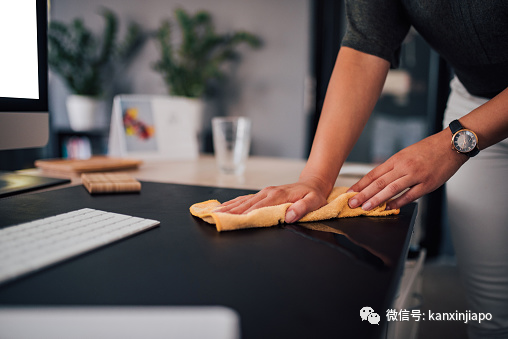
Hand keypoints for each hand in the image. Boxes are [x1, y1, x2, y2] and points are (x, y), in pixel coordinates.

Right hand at [216, 177, 330, 222]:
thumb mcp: (314, 202)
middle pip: (245, 204)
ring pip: (243, 201)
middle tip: (215, 218)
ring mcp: (264, 192)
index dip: (244, 215)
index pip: (258, 208)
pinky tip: (224, 206)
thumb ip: (303, 208)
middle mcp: (268, 193)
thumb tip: (289, 216)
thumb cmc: (313, 195)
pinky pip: (246, 199)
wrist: (313, 183)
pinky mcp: (263, 194)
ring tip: (214, 213)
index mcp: (278, 196)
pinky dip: (234, 203)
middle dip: (230, 212)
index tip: (231, 221)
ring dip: (228, 207)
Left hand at [348, 129, 467, 209]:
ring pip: (391, 189)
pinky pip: (410, 195)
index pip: (373, 173)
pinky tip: (389, 208)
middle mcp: (403, 166)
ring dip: (377, 199)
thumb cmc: (429, 149)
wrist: (451, 144)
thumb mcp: (406, 153)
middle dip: (363, 194)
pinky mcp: (428, 184)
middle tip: (352, 203)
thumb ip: (393, 167)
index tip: (350, 192)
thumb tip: (379, 181)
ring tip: (365, 208)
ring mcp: (416, 175)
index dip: (360, 184)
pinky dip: (399, 202)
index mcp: (396, 159)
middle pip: (379, 182)